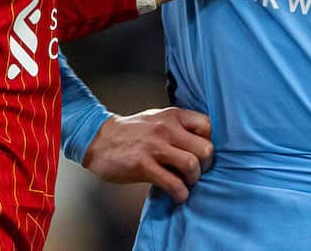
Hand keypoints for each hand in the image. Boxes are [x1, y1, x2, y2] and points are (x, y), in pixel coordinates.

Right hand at [82, 108, 213, 203]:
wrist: (99, 139)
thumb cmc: (133, 131)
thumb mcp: (159, 119)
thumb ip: (180, 127)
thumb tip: (204, 143)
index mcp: (174, 115)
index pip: (209, 125)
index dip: (212, 142)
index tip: (205, 155)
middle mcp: (167, 128)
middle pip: (206, 149)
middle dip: (206, 166)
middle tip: (197, 173)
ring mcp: (155, 147)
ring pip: (192, 165)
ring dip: (193, 180)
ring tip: (186, 184)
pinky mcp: (143, 165)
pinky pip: (173, 183)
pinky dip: (180, 193)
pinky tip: (177, 195)